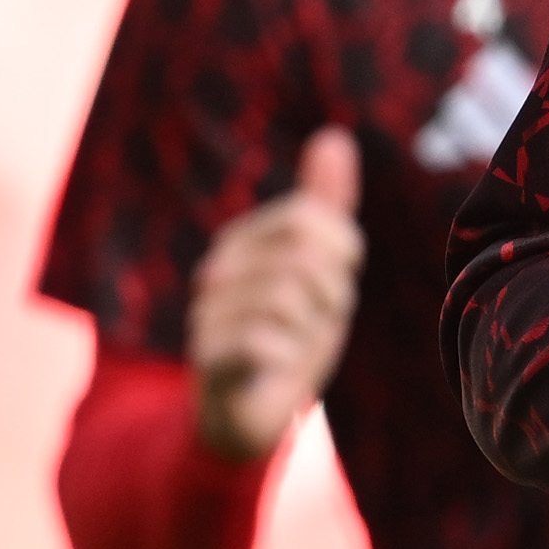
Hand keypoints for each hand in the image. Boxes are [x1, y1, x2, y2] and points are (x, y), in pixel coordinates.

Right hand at [188, 126, 362, 461]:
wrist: (247, 412)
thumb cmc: (287, 332)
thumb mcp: (316, 265)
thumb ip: (323, 203)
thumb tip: (334, 137)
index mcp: (244, 239)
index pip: (311, 218)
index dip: (341, 254)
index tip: (332, 283)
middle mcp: (218, 268)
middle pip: (305, 255)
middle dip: (331, 294)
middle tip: (314, 320)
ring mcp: (208, 313)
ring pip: (289, 300)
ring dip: (312, 331)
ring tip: (295, 346)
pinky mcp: (209, 358)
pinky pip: (264, 341)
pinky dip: (287, 357)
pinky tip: (277, 366)